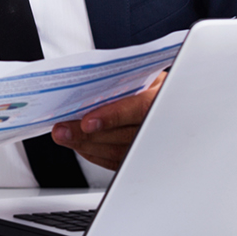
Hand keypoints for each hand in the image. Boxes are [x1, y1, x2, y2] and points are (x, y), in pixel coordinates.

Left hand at [51, 70, 166, 168]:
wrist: (174, 99)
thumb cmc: (152, 83)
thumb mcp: (143, 74)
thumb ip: (120, 80)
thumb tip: (85, 84)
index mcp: (163, 97)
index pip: (139, 109)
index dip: (112, 117)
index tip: (87, 123)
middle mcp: (161, 123)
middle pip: (124, 135)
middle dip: (88, 135)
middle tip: (62, 131)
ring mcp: (153, 144)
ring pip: (119, 152)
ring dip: (86, 146)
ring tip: (63, 137)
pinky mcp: (141, 157)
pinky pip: (116, 161)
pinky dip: (94, 153)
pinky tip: (78, 144)